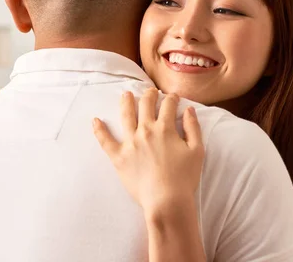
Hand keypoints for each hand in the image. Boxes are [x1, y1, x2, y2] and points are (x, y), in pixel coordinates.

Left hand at [93, 88, 203, 217]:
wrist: (166, 200)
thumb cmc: (184, 178)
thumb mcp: (197, 151)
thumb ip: (193, 128)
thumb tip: (189, 109)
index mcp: (165, 129)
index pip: (168, 105)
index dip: (171, 98)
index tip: (173, 97)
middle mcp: (146, 131)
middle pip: (145, 105)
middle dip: (149, 95)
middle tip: (151, 92)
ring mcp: (130, 143)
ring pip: (125, 116)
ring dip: (126, 102)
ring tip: (126, 95)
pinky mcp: (118, 157)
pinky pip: (105, 141)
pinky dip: (99, 130)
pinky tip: (95, 120)